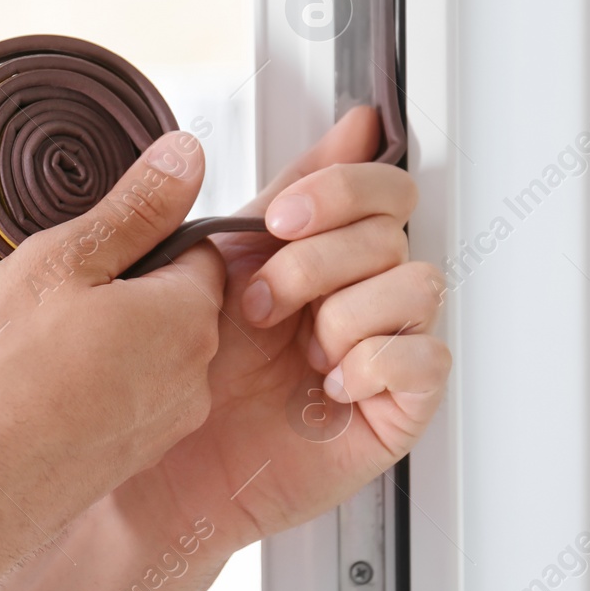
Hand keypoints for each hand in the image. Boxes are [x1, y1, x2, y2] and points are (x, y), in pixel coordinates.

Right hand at [0, 131, 226, 539]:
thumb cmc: (4, 373)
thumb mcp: (64, 260)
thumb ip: (135, 207)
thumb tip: (188, 155)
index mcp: (186, 315)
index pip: (194, 252)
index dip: (138, 243)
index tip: (86, 255)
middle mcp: (192, 376)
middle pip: (170, 305)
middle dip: (115, 293)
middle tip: (45, 299)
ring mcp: (162, 426)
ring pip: (139, 354)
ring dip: (95, 341)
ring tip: (24, 346)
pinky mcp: (128, 461)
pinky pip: (117, 402)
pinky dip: (82, 389)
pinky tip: (25, 389)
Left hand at [110, 107, 448, 554]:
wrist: (162, 467)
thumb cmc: (188, 371)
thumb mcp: (226, 263)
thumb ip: (287, 192)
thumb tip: (350, 124)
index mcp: (327, 254)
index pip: (382, 189)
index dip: (341, 189)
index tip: (283, 219)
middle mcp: (361, 297)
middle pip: (394, 232)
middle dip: (319, 259)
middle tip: (263, 299)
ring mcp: (382, 351)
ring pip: (418, 287)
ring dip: (345, 311)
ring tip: (297, 350)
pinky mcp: (393, 410)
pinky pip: (427, 361)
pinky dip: (375, 362)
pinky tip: (328, 383)